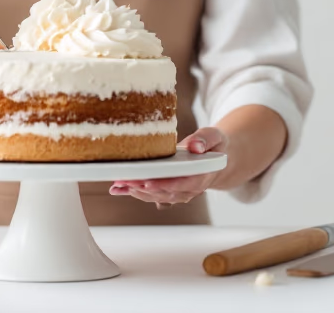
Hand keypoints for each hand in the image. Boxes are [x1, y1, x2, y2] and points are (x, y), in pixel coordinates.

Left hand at [109, 127, 226, 206]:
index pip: (184, 183)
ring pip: (157, 196)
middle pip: (166, 192)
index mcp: (203, 175)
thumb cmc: (214, 146)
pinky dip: (134, 192)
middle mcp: (191, 188)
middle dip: (144, 188)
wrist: (216, 160)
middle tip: (125, 180)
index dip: (166, 184)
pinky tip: (117, 189)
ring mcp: (179, 192)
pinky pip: (152, 194)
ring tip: (119, 184)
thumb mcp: (214, 136)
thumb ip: (205, 139)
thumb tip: (195, 146)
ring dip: (137, 192)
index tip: (148, 183)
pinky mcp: (169, 191)